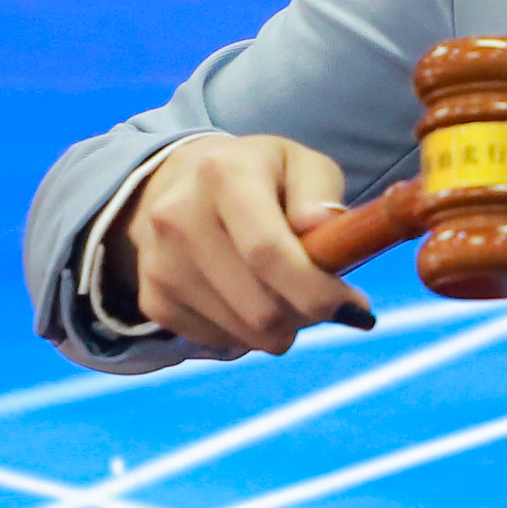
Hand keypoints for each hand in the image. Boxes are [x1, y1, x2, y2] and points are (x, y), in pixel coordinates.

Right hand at [118, 133, 370, 355]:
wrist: (186, 184)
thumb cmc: (264, 178)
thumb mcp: (303, 166)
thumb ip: (321, 193)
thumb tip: (320, 226)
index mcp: (224, 175)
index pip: (268, 252)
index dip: (316, 292)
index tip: (352, 307)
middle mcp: (179, 217)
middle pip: (259, 307)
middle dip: (306, 315)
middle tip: (322, 299)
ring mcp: (160, 262)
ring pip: (243, 333)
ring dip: (281, 328)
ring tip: (285, 292)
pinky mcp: (153, 298)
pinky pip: (219, 341)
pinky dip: (248, 333)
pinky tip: (250, 297)